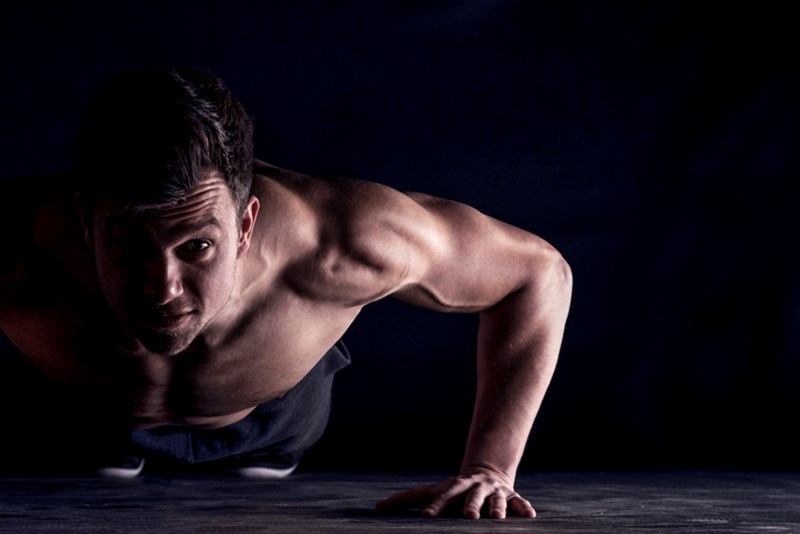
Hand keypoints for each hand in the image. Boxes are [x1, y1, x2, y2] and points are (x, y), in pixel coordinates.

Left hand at [375, 467, 535, 518]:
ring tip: (498, 519)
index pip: (442, 497)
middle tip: (469, 518)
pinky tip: (529, 515)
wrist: (486, 472)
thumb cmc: (452, 489)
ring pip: (497, 501)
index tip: (427, 517)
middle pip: (471, 497)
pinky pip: (519, 502)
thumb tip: (377, 507)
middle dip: (471, 506)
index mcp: (454, 488)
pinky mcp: (511, 497)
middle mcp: (474, 489)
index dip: (435, 506)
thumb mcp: (432, 491)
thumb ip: (406, 499)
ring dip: (498, 509)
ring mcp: (493, 493)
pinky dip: (523, 508)